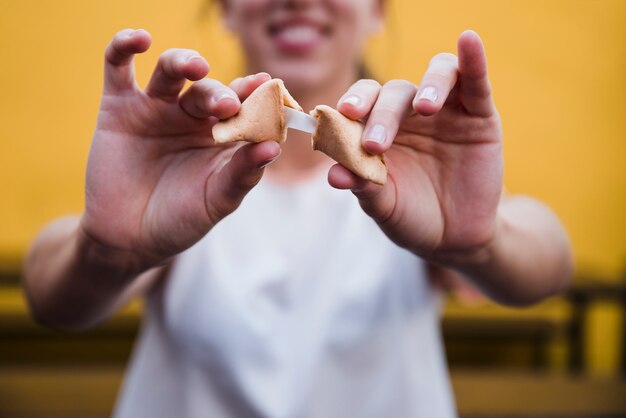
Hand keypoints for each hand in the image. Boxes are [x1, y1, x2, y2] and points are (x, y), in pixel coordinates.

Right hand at [81, 29, 279, 270]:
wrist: (130, 240)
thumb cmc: (181, 220)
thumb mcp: (217, 200)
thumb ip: (243, 173)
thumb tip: (274, 148)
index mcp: (221, 135)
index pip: (242, 106)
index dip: (255, 95)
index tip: (268, 87)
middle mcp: (191, 117)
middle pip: (209, 89)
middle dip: (220, 93)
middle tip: (227, 105)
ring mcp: (155, 109)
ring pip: (171, 71)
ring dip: (184, 62)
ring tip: (196, 67)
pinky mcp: (119, 107)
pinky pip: (118, 68)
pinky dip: (124, 47)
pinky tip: (138, 39)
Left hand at [329, 30, 502, 264]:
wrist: (455, 237)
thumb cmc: (411, 216)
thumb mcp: (384, 206)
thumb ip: (363, 187)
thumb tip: (334, 175)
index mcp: (377, 129)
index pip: (362, 104)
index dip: (352, 104)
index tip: (341, 115)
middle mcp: (408, 115)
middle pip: (393, 93)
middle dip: (382, 114)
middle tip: (375, 142)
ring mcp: (445, 111)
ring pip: (434, 78)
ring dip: (429, 86)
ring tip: (425, 109)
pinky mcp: (478, 115)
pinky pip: (475, 80)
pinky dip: (473, 59)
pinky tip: (469, 41)